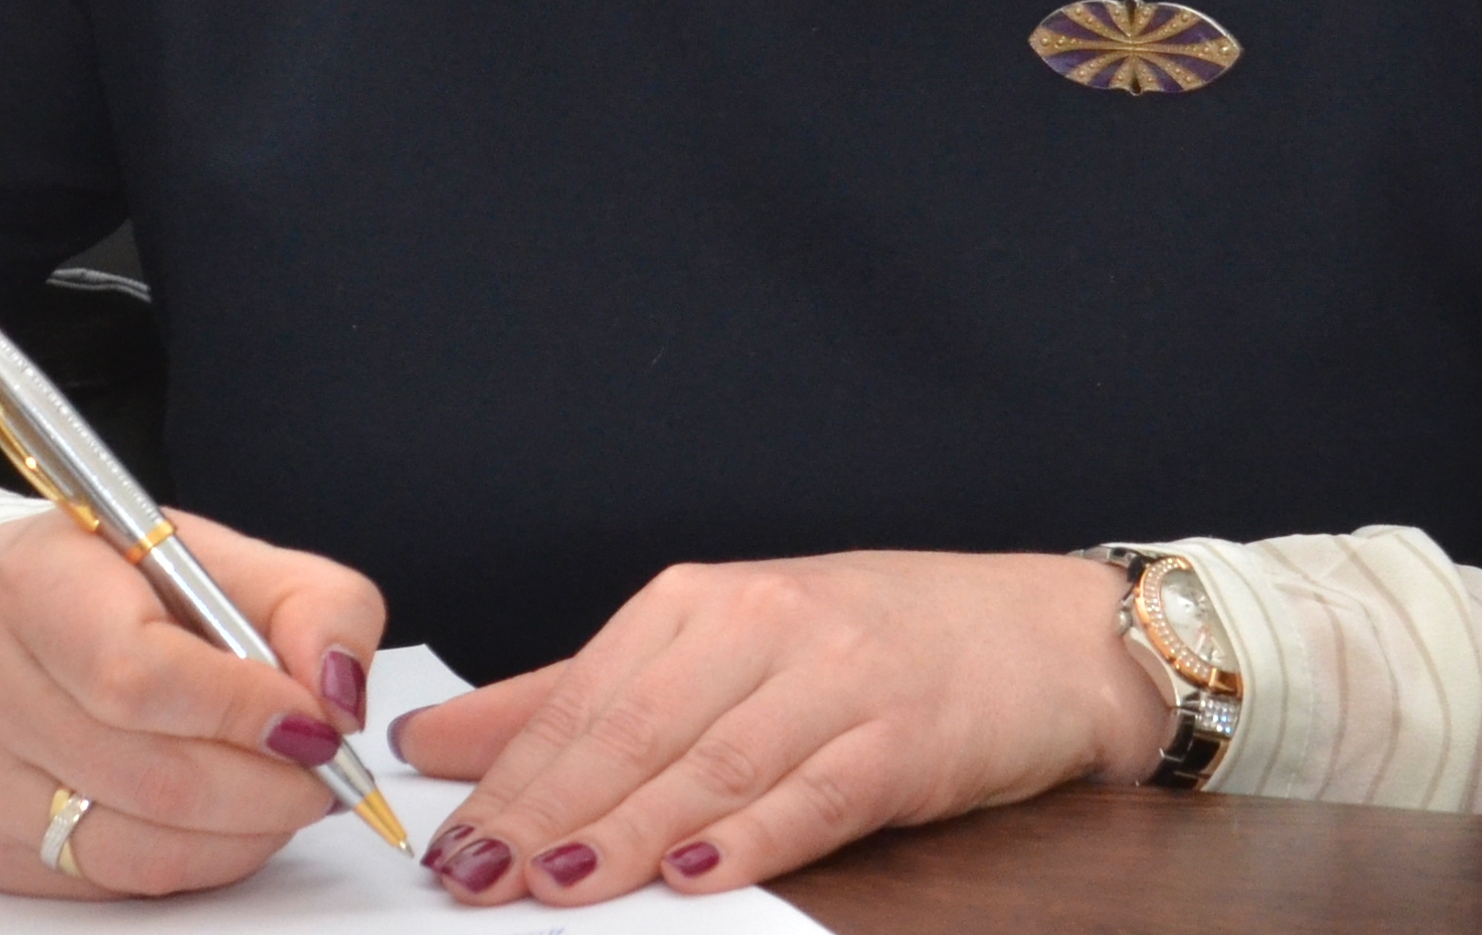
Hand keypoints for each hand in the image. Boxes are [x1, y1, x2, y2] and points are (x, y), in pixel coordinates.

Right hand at [0, 505, 387, 898]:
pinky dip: (199, 861)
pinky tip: (223, 817)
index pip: (141, 674)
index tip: (318, 723)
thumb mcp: (217, 556)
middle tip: (326, 771)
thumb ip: (310, 604)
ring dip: (246, 834)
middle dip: (271, 787)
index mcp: (38, 583)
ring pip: (143, 848)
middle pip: (154, 778)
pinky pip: (119, 881)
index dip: (244, 711)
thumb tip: (339, 693)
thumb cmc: (110, 587)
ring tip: (285, 792)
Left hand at [392, 551, 1168, 903]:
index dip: (509, 770)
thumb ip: (580, 695)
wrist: (1040, 633)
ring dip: (628, 829)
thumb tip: (442, 739)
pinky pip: (814, 792)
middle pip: (633, 727)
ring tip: (555, 882)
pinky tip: (696, 874)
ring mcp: (835, 678)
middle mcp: (761, 624)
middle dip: (544, 807)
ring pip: (710, 762)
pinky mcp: (903, 737)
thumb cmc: (870, 642)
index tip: (446, 835)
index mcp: (703, 599)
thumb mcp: (719, 647)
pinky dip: (751, 834)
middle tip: (475, 873)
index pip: (583, 692)